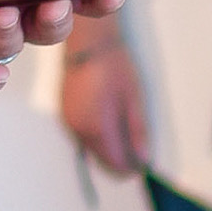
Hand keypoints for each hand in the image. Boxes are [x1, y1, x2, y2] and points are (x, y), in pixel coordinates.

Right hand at [55, 23, 149, 176]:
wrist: (88, 44)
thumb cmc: (115, 67)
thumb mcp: (134, 98)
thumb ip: (138, 131)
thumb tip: (144, 159)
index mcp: (97, 127)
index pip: (115, 162)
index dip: (132, 166)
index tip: (145, 162)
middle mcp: (79, 130)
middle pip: (102, 159)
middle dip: (120, 158)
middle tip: (138, 147)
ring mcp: (70, 123)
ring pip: (93, 150)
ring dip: (109, 147)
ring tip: (125, 130)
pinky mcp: (66, 115)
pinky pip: (84, 137)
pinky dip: (98, 138)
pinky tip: (109, 121)